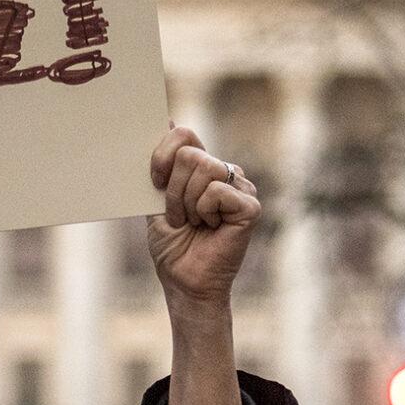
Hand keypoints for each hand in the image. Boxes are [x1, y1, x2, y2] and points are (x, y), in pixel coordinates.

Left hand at [145, 126, 257, 315]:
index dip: (163, 153)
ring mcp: (241, 187)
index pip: (185, 134)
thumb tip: (166, 121)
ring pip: (203, 168)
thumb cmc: (173, 247)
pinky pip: (216, 191)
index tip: (154, 182)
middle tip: (179, 217)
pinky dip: (204, 212)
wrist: (185, 283)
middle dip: (172, 189)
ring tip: (194, 224)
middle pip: (190, 153)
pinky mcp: (250, 206)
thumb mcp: (157, 202)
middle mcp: (224, 172)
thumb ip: (161, 168)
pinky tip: (211, 229)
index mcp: (203, 168)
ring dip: (186, 203)